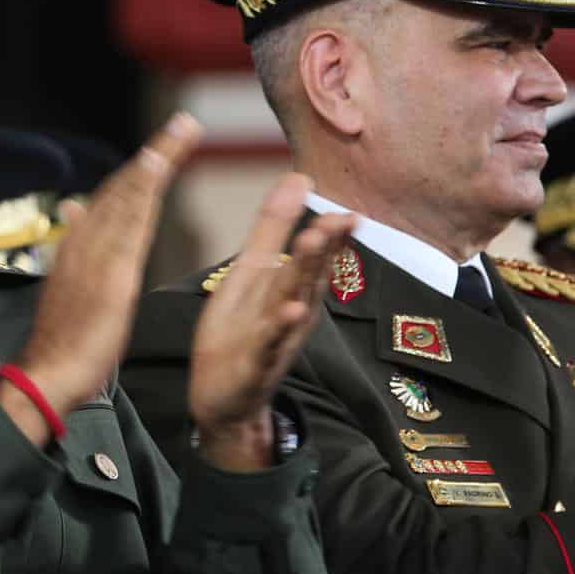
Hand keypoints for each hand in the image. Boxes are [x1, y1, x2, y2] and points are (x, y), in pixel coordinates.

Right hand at [5, 114, 203, 441]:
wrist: (48, 372)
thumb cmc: (63, 340)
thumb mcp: (72, 287)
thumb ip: (78, 251)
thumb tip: (74, 211)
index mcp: (80, 248)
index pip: (112, 200)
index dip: (140, 172)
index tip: (163, 147)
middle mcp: (86, 242)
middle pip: (124, 189)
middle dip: (155, 154)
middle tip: (185, 123)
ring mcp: (97, 254)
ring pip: (128, 197)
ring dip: (157, 160)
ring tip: (182, 131)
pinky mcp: (109, 272)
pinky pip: (129, 222)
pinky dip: (143, 190)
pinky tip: (158, 167)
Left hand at [187, 173, 353, 470]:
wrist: (224, 396)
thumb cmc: (241, 329)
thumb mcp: (252, 271)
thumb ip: (274, 227)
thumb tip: (298, 177)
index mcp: (290, 287)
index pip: (316, 256)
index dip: (331, 235)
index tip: (349, 212)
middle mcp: (292, 311)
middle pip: (308, 276)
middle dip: (322, 248)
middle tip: (337, 220)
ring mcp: (275, 339)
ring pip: (293, 304)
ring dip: (304, 278)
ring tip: (311, 247)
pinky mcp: (254, 364)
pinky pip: (267, 344)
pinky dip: (278, 329)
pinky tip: (290, 313)